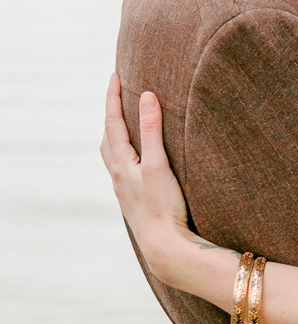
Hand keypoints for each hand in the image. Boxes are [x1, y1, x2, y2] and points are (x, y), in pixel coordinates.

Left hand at [100, 74, 192, 281]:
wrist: (165, 247)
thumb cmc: (162, 207)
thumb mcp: (158, 165)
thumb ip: (152, 131)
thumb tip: (147, 97)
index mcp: (121, 164)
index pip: (113, 123)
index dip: (113, 98)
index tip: (114, 76)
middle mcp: (118, 176)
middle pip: (107, 138)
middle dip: (111, 114)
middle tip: (118, 94)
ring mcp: (125, 189)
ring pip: (112, 155)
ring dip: (115, 135)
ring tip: (124, 122)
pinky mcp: (135, 199)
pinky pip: (122, 168)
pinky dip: (124, 152)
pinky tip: (136, 159)